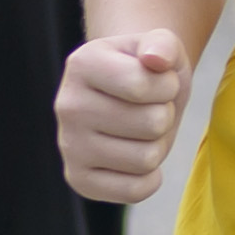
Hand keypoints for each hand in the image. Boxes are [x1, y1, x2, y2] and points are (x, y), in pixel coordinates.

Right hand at [51, 28, 191, 209]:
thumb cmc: (149, 68)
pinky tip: (136, 155)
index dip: (168, 85)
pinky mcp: (78, 180)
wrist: (130, 93)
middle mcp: (67, 106)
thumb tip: (155, 59)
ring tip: (141, 128)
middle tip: (150, 107)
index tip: (158, 80)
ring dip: (158, 144)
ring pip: (147, 159)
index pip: (144, 86)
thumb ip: (163, 43)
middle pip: (152, 124)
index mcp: (82, 64)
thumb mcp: (161, 44)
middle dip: (164, 115)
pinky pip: (135, 191)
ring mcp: (68, 146)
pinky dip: (150, 177)